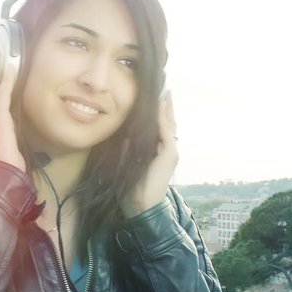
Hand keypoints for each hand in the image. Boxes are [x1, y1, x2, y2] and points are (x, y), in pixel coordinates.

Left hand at [120, 90, 178, 217]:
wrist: (140, 204)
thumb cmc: (131, 186)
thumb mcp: (126, 161)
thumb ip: (126, 148)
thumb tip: (121, 135)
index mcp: (156, 150)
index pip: (158, 126)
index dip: (156, 112)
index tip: (152, 96)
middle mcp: (166, 149)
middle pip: (166, 122)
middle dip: (164, 106)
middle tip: (162, 87)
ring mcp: (170, 151)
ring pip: (168, 124)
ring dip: (166, 108)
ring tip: (164, 92)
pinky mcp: (170, 154)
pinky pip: (166, 131)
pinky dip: (164, 118)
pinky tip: (161, 105)